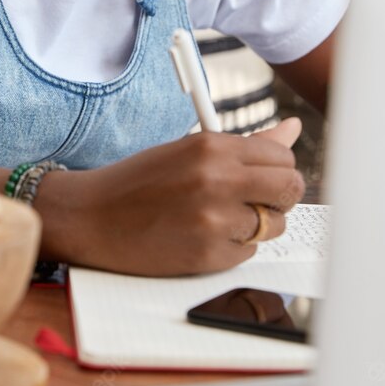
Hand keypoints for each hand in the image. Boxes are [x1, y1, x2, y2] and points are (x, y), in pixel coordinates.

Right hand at [63, 118, 304, 275]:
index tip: (265, 176)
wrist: (92, 217)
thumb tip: (293, 130)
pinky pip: (248, 253)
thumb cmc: (139, 181)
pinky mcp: (208, 255)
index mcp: (212, 146)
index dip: (278, 169)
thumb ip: (246, 146)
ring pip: (274, 225)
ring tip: (221, 219)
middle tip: (256, 200)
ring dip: (257, 225)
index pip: (282, 156)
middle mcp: (217, 179)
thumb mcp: (189, 150)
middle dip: (280, 197)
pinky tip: (203, 236)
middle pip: (290, 189)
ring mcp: (214, 219)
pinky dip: (233, 248)